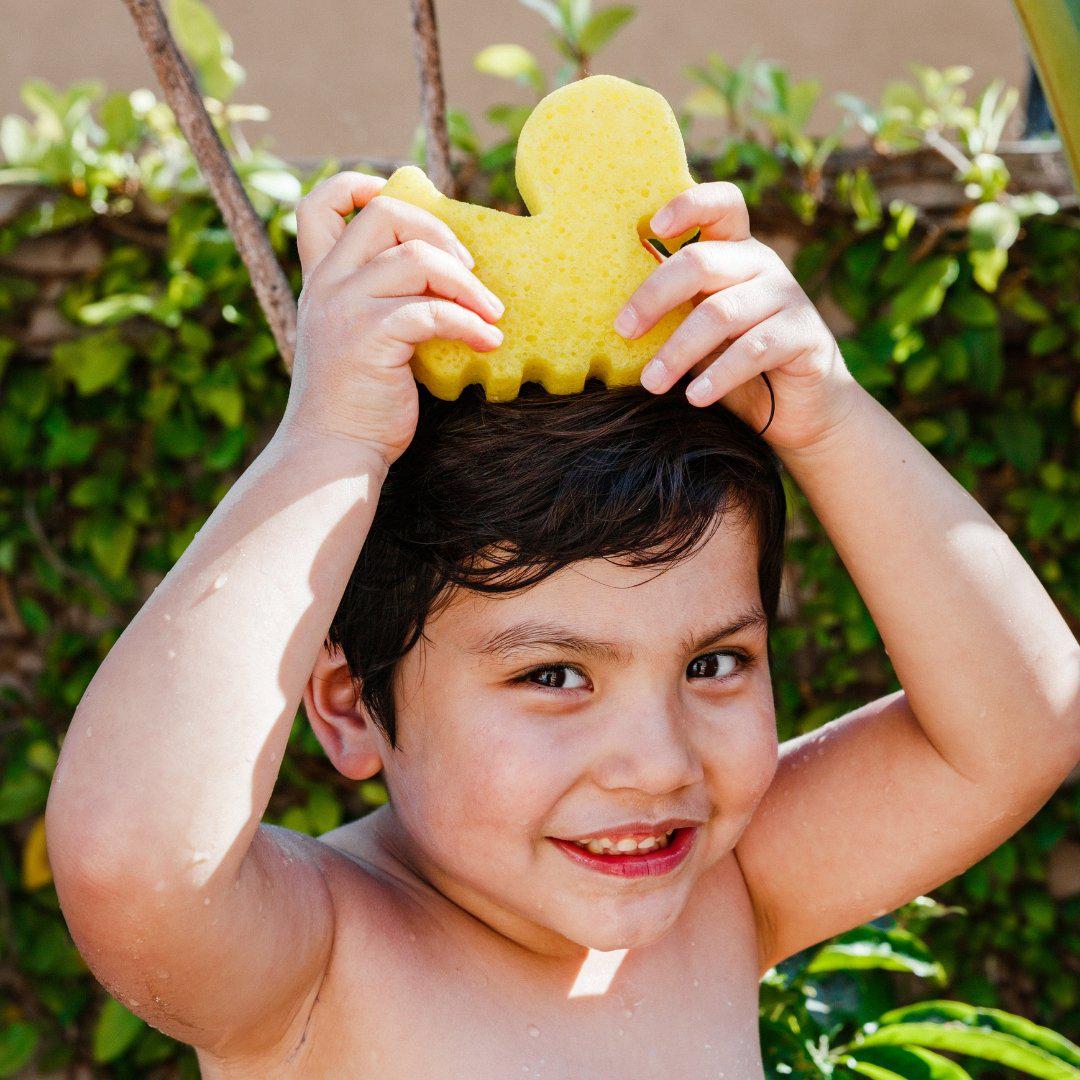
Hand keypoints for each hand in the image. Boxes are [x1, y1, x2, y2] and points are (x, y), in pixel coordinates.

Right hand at [280, 171, 505, 466]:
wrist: (333, 453)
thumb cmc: (358, 403)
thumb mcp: (359, 339)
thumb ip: (382, 302)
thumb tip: (449, 277)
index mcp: (322, 281)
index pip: (319, 206)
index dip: (358, 186)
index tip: (400, 203)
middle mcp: (327, 286)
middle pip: (384, 215)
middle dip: (439, 233)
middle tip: (470, 272)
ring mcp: (345, 309)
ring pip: (417, 259)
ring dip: (468, 285)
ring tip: (491, 314)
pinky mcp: (369, 338)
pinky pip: (433, 311)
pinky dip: (470, 324)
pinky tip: (488, 342)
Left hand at [614, 181, 861, 453]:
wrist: (796, 409)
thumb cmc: (732, 365)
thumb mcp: (699, 330)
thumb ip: (674, 311)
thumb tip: (613, 318)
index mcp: (735, 252)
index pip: (722, 205)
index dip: (689, 204)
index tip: (653, 226)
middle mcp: (763, 265)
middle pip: (702, 262)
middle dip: (655, 295)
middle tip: (624, 329)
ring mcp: (787, 298)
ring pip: (722, 313)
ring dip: (678, 350)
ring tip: (652, 382)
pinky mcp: (804, 336)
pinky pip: (754, 350)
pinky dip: (718, 375)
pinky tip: (695, 397)